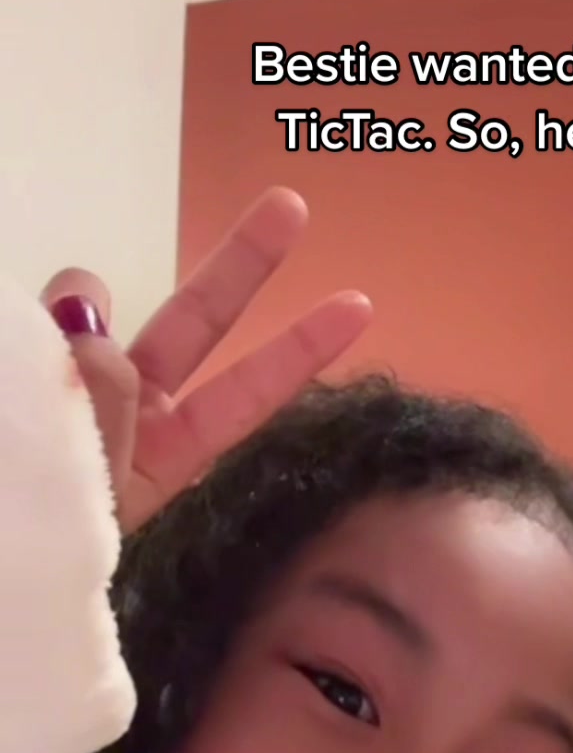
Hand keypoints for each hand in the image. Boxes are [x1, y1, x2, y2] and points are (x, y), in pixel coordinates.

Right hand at [42, 188, 370, 532]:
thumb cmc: (20, 546)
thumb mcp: (82, 491)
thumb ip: (100, 402)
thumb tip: (91, 314)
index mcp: (155, 462)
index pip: (241, 395)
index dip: (297, 349)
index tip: (358, 304)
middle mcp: (117, 417)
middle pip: (193, 323)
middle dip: (241, 264)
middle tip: (293, 206)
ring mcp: (61, 387)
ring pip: (85, 309)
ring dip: (67, 321)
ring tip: (27, 394)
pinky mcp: (17, 367)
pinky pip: (24, 324)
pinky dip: (18, 333)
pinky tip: (9, 350)